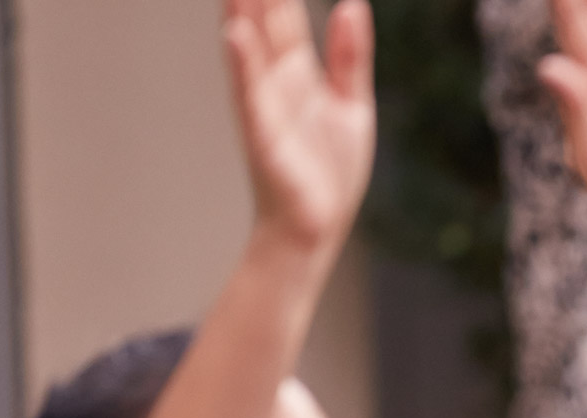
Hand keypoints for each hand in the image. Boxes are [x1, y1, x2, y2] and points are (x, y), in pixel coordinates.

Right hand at [222, 0, 375, 248]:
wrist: (315, 226)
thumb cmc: (328, 168)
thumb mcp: (352, 102)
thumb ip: (349, 55)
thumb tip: (350, 3)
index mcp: (298, 70)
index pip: (285, 10)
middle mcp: (275, 79)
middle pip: (265, 17)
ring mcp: (264, 104)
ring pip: (252, 45)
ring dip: (242, 8)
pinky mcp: (263, 134)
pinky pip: (250, 94)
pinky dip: (243, 64)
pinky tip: (235, 34)